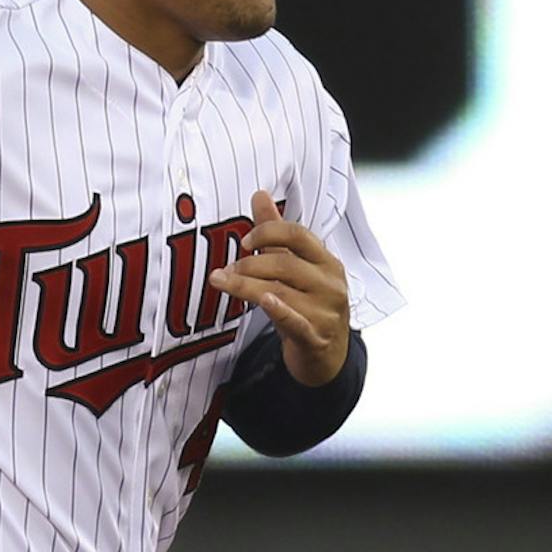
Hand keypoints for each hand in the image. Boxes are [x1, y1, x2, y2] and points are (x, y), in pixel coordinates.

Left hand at [207, 189, 351, 385]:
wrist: (327, 356)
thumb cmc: (309, 306)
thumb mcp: (295, 268)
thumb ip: (276, 233)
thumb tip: (259, 195)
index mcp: (327, 262)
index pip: (298, 236)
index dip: (268, 232)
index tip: (244, 241)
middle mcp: (330, 284)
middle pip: (285, 264)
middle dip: (249, 264)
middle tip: (225, 268)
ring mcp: (325, 312)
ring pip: (281, 292)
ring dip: (246, 286)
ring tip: (222, 282)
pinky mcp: (315, 338)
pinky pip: (295, 322)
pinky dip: (279, 311)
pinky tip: (263, 301)